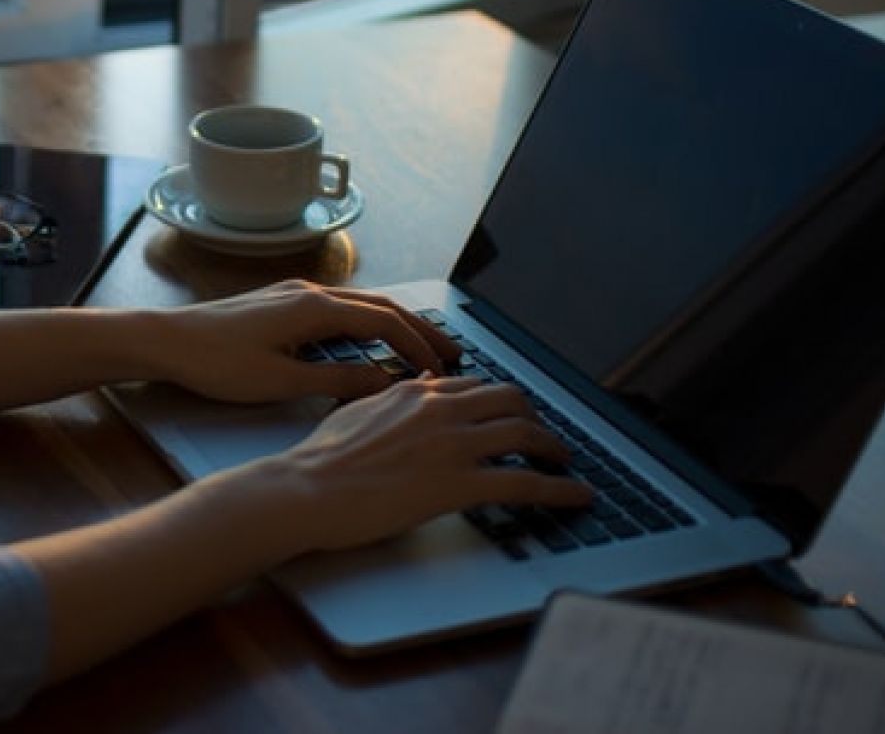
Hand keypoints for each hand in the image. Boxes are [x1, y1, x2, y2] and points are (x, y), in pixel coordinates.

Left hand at [153, 280, 464, 403]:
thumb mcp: (281, 381)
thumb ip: (336, 381)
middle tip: (452, 351)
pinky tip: (368, 342)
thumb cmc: (215, 362)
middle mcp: (309, 292)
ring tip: (419, 347)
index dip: (418, 346)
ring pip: (360, 305)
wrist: (165, 340)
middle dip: (419, 329)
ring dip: (394, 324)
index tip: (441, 371)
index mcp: (314, 308)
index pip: (384, 322)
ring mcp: (293, 294)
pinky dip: (365, 323)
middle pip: (380, 306)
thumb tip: (384, 382)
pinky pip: (338, 308)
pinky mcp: (279, 303)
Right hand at [270, 375, 590, 552]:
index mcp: (415, 393)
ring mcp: (453, 445)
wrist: (307, 490)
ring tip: (565, 463)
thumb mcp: (354, 411)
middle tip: (542, 436)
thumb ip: (389, 399)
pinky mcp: (460, 484)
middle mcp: (441, 409)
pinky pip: (526, 482)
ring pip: (526, 433)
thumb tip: (410, 390)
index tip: (508, 413)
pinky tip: (578, 497)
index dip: (498, 401)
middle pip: (510, 400)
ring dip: (554, 449)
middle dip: (534, 416)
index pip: (474, 386)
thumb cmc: (320, 459)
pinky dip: (560, 490)